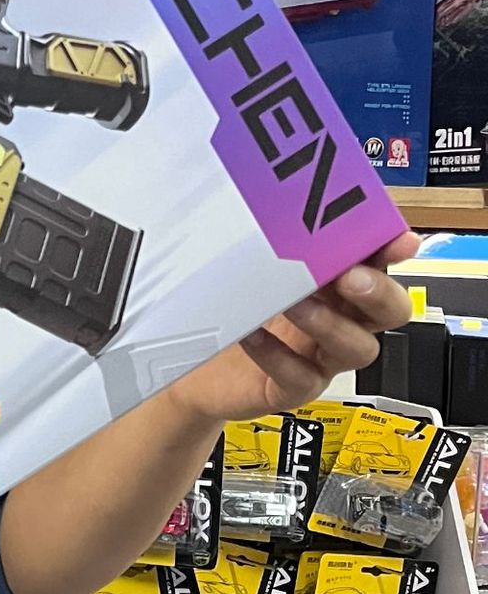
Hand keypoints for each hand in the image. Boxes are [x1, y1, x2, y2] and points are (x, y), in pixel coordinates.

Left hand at [164, 231, 420, 425]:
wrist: (195, 372)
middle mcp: (337, 323)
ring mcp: (318, 359)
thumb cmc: (233, 314)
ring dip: (330, 323)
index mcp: (337, 289)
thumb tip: (286, 203)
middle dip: (379, 293)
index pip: (381, 267)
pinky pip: (299, 379)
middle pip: (389, 312)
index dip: (394, 255)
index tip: (398, 242)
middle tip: (351, 277)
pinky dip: (278, 357)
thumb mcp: (254, 275)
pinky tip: (253, 335)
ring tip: (294, 304)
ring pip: (355, 348)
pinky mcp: (290, 389)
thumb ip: (278, 247)